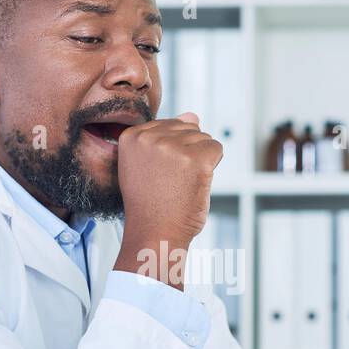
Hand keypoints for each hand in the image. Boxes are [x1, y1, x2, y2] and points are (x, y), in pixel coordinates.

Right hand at [113, 112, 222, 289]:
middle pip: (187, 129)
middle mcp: (149, 137)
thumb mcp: (147, 165)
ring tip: (182, 184)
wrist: (156, 233)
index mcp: (132, 137)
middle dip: (187, 153)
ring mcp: (172, 147)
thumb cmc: (152, 205)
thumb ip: (166, 136)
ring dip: (200, 161)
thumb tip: (193, 114)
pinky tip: (196, 183)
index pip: (168, 125)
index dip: (172, 152)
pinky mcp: (195, 158)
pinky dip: (212, 167)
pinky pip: (216, 149)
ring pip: (203, 139)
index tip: (160, 174)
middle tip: (173, 182)